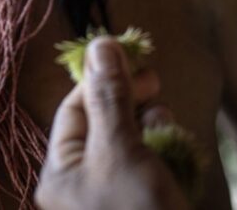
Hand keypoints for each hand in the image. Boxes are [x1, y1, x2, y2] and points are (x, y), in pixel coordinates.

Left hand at [35, 38, 189, 209]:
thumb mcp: (121, 149)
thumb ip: (110, 96)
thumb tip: (99, 43)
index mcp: (60, 175)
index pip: (74, 109)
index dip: (103, 80)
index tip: (136, 62)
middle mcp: (80, 188)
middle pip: (101, 125)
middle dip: (129, 102)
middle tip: (156, 83)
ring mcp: (113, 200)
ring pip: (129, 144)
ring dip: (149, 125)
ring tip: (165, 121)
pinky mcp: (143, 206)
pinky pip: (149, 168)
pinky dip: (163, 152)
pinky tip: (176, 150)